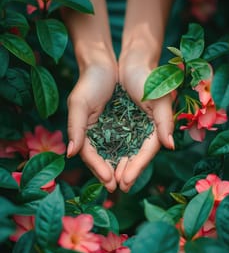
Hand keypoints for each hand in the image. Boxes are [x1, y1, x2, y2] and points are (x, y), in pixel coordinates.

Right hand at [66, 59, 117, 191]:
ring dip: (121, 167)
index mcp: (82, 131)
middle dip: (110, 173)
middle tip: (122, 187)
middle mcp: (94, 134)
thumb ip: (75, 128)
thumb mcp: (79, 103)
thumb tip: (71, 154)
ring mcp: (107, 130)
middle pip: (101, 158)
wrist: (104, 65)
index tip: (109, 180)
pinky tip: (134, 162)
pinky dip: (128, 153)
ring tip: (128, 180)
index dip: (98, 168)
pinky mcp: (120, 125)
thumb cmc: (89, 82)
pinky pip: (124, 143)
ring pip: (113, 153)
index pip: (89, 155)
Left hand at [116, 48, 174, 191]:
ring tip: (107, 180)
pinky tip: (103, 161)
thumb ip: (165, 122)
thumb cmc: (148, 77)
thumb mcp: (159, 98)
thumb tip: (170, 146)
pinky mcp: (121, 122)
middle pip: (135, 156)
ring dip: (116, 165)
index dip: (137, 168)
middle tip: (115, 187)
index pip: (146, 152)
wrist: (133, 61)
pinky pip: (115, 140)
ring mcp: (133, 127)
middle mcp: (145, 130)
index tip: (125, 182)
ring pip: (125, 151)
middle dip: (126, 171)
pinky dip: (109, 151)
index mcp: (157, 127)